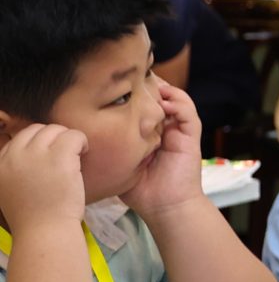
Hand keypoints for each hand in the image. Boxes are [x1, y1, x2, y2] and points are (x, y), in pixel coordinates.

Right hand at [0, 123, 88, 233]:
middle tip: (64, 156)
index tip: (48, 158)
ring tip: (75, 156)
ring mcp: (35, 155)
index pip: (17, 140)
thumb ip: (16, 171)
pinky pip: (73, 135)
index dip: (36, 146)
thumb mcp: (11, 191)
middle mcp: (13, 157)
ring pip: (54, 130)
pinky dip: (82, 142)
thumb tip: (32, 153)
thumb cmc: (33, 218)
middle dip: (52, 139)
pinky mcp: (59, 156)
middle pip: (35, 130)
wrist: (45, 232)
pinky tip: (84, 154)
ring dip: (67, 140)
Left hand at [123, 82, 205, 217]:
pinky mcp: (191, 136)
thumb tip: (82, 137)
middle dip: (148, 85)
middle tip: (132, 74)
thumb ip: (111, 149)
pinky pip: (187, 112)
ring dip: (164, 89)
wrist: (166, 208)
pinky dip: (177, 103)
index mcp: (152, 133)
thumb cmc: (142, 191)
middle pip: (161, 97)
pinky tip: (163, 101)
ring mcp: (180, 131)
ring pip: (176, 99)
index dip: (135, 93)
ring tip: (148, 83)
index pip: (145, 105)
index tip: (116, 83)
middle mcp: (167, 128)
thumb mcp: (120, 164)